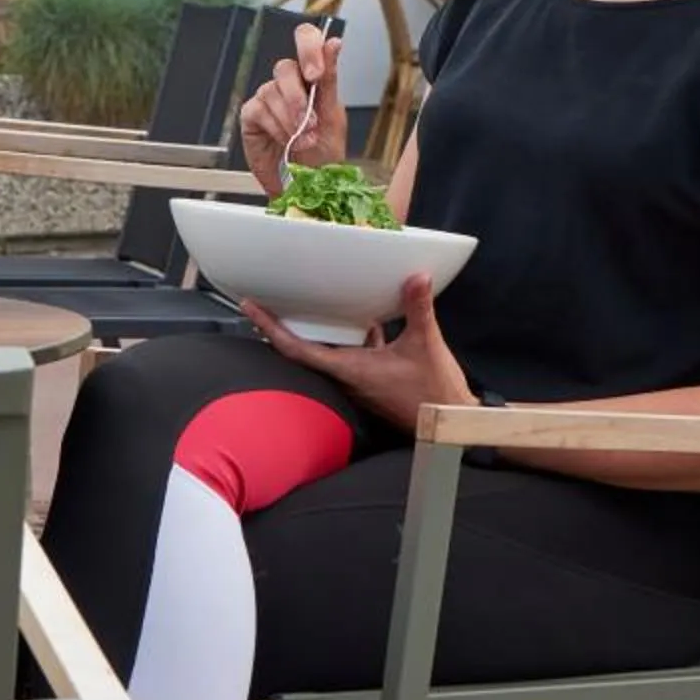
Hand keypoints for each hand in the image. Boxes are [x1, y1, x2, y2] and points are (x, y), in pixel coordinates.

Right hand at [240, 21, 346, 192]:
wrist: (308, 185)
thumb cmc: (323, 151)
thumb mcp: (333, 115)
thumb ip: (330, 79)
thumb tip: (334, 42)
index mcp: (312, 75)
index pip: (306, 39)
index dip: (308, 48)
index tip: (315, 74)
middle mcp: (288, 82)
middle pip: (284, 67)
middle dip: (298, 99)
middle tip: (309, 123)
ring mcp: (268, 97)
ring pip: (272, 92)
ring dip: (291, 121)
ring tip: (303, 142)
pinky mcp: (251, 114)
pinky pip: (259, 111)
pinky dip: (276, 128)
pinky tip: (285, 141)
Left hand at [241, 274, 472, 436]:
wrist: (450, 424)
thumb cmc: (433, 392)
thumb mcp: (426, 344)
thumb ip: (418, 309)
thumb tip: (416, 276)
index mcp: (349, 369)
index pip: (298, 349)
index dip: (271, 328)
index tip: (250, 307)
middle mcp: (347, 377)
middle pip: (304, 350)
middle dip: (284, 327)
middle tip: (269, 301)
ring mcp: (359, 380)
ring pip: (329, 352)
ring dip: (318, 331)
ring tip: (309, 303)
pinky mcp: (374, 380)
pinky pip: (353, 354)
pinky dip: (352, 336)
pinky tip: (367, 318)